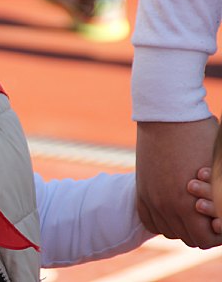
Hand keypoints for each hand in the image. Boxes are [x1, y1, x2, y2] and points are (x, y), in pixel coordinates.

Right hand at [136, 117, 221, 248]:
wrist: (167, 115)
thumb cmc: (201, 137)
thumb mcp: (218, 170)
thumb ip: (218, 197)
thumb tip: (219, 217)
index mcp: (188, 205)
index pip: (204, 240)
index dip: (218, 234)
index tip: (221, 221)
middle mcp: (165, 205)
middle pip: (185, 237)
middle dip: (201, 230)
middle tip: (211, 216)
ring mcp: (150, 197)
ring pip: (167, 230)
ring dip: (181, 225)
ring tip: (193, 210)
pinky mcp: (141, 188)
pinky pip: (148, 218)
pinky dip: (162, 219)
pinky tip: (173, 209)